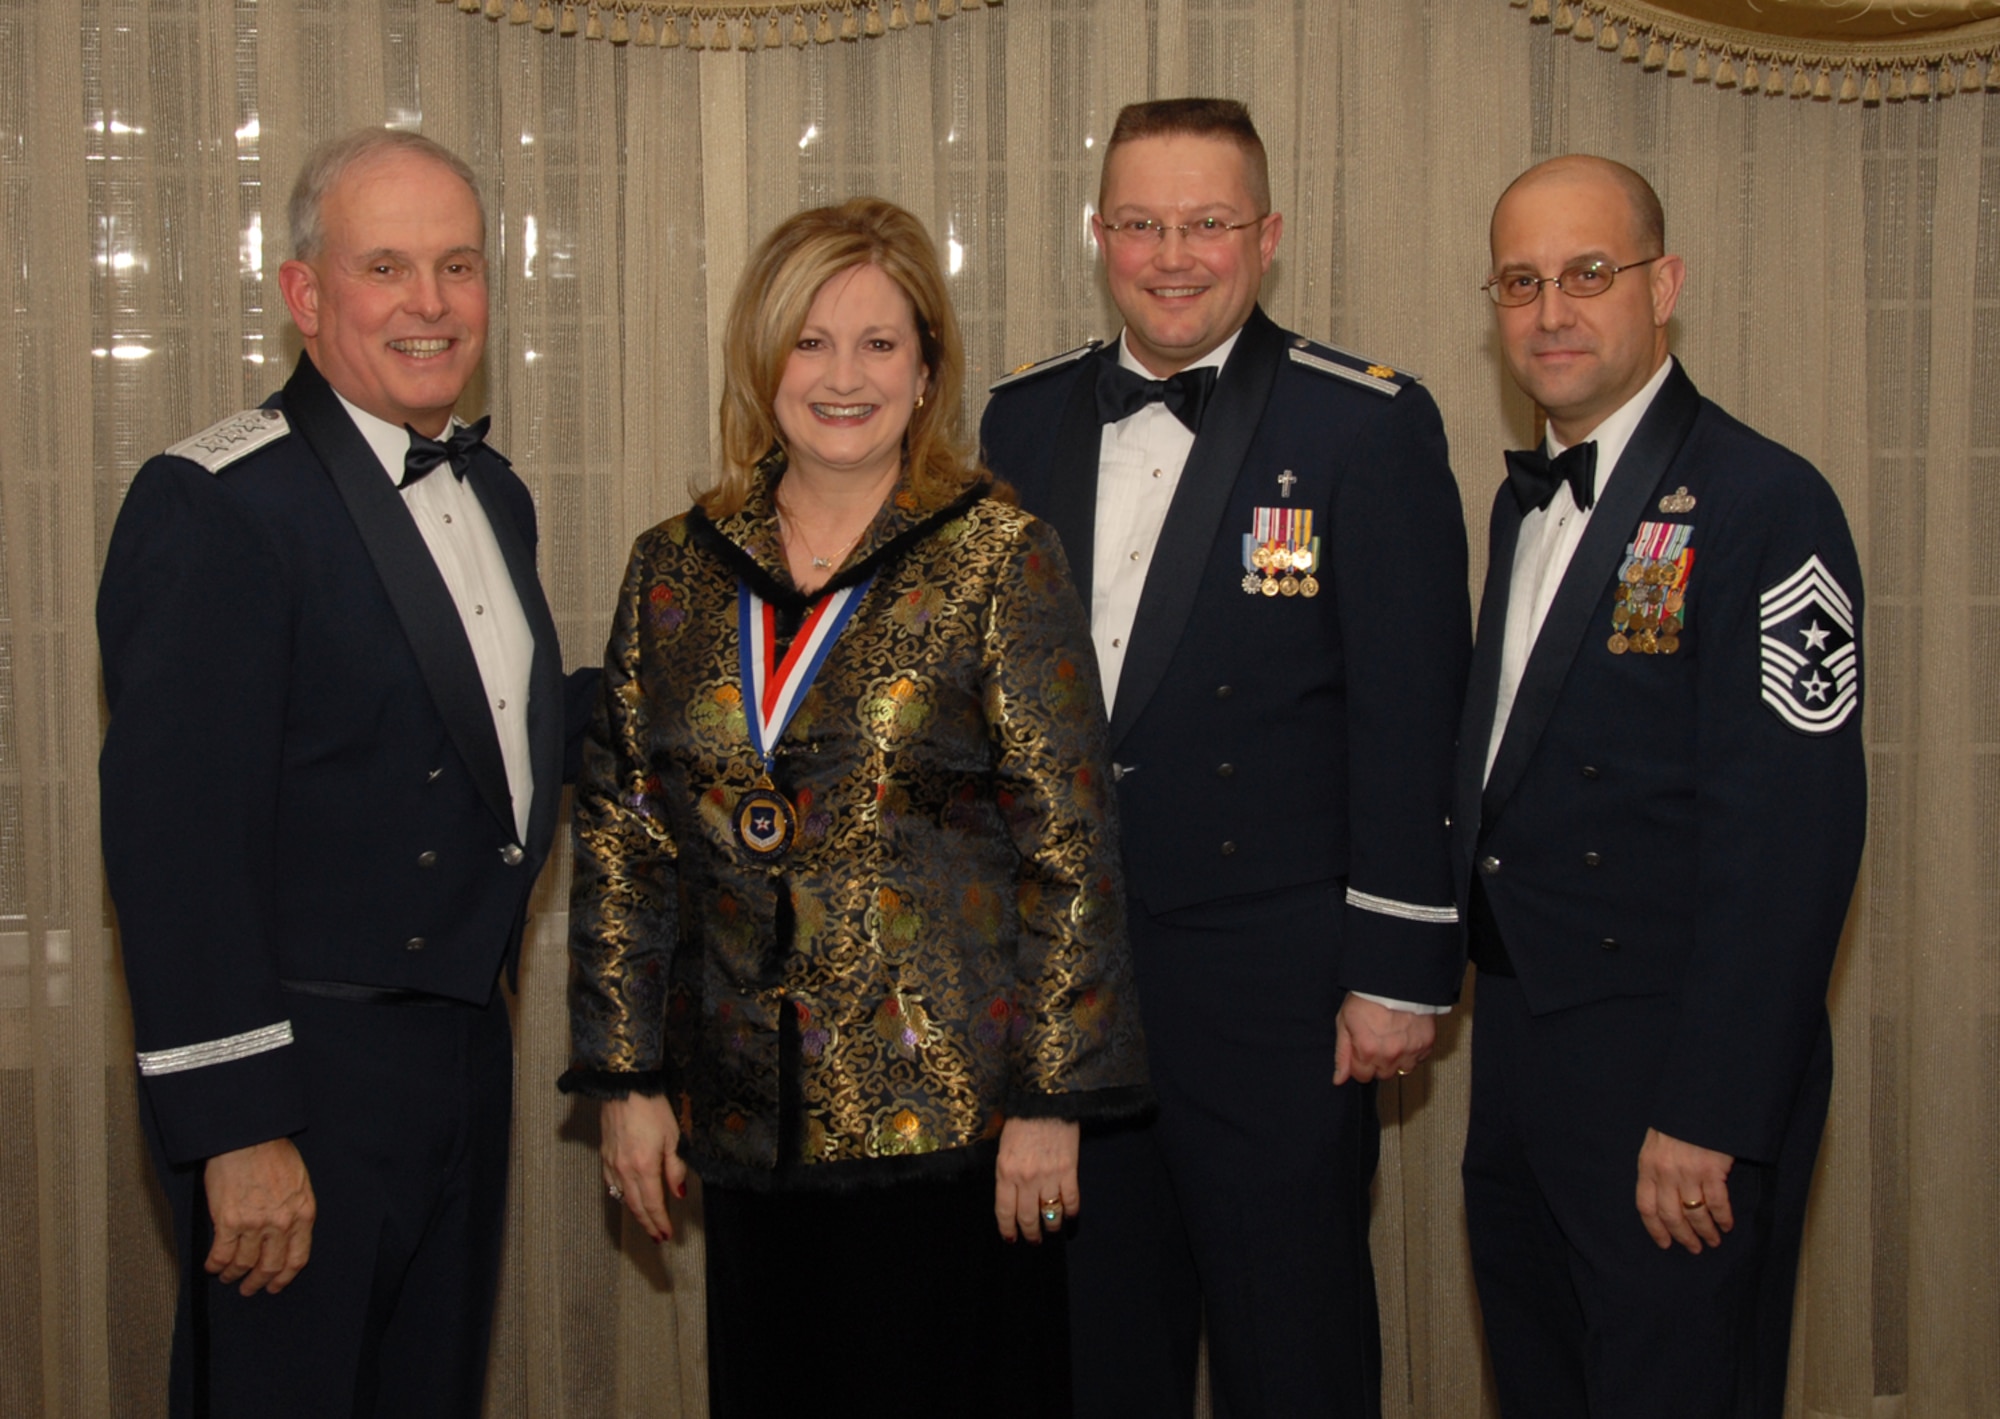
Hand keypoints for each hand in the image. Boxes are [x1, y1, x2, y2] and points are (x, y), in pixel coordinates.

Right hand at [203, 1138, 315, 1295]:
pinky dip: (215, 1265)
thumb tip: (285, 1233)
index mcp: (302, 1214)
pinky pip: (221, 1254)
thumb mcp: (298, 1183)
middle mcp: (281, 1223)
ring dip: (234, 1275)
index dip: (285, 1277)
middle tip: (250, 1288)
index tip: (276, 1285)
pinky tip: (212, 1266)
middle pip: (270, 1266)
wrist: (249, 1137)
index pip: (297, 1258)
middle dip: (259, 1282)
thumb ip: (294, 1210)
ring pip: (244, 1264)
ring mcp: (254, 1225)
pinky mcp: (229, 1221)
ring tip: (229, 1277)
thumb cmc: (273, 1152)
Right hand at [601, 1094, 686, 1242]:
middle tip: (657, 1236)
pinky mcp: (604, 1154)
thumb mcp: (673, 1137)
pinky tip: (626, 1198)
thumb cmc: (652, 1107)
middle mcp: (625, 1170)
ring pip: (623, 1197)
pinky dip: (621, 1195)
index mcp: (644, 1167)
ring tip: (646, 1222)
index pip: (653, 1204)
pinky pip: (611, 1183)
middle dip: (648, 1223)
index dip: (660, 1222)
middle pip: (636, 1206)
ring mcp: (612, 1163)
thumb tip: (679, 1193)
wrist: (624, 1086)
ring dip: (635, 1212)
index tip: (666, 1235)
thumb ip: (675, 1168)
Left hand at [995, 1117, 1079, 1243]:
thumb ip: (1004, 1167)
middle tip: (1033, 1240)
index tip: (1011, 1238)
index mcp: (1005, 1171)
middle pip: (1027, 1217)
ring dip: (1051, 1226)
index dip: (1008, 1229)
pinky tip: (1070, 1217)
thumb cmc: (1021, 1117)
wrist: (1045, 1098)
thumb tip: (1007, 1185)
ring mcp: (1049, 1176)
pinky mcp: (1069, 1169)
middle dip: (1030, 1233)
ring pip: (1050, 1213)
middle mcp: (1026, 1179)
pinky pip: (1071, 1199)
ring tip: (1052, 1231)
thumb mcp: (1002, 1142)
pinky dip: (1071, 1212)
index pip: (1005, 1211)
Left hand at [1333, 995, 1434, 1084]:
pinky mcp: (1426, 1044)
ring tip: (1392, 1039)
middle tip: (1377, 1042)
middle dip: (1377, 1063)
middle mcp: (1390, 1054)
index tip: (1361, 1051)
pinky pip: (1418, 1059)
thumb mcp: (1345, 1022)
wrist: (1395, 980)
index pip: (1362, 1077)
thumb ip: (1342, 1054)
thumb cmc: (1367, 997)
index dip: (1359, 1064)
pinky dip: (1412, 1051)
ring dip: (1396, 1059)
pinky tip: (1405, 1035)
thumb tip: (1339, 1079)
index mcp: (1367, 1050)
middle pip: (1382, 1075)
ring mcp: (1410, 1050)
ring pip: (1402, 1070)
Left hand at [1635, 1127, 1733, 1252]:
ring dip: (1705, 1231)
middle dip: (1683, 1236)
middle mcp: (1665, 1173)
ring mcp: (1688, 1172)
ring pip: (1695, 1214)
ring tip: (1713, 1240)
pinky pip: (1717, 1203)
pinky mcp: (1712, 1170)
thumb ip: (1656, 1169)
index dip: (1656, 1229)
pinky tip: (1727, 1225)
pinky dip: (1723, 1218)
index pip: (1646, 1207)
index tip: (1665, 1244)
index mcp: (1647, 1166)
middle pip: (1671, 1216)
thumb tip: (1662, 1197)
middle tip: (1694, 1248)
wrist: (1698, 1101)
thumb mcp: (1656, 1143)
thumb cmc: (1677, 1123)